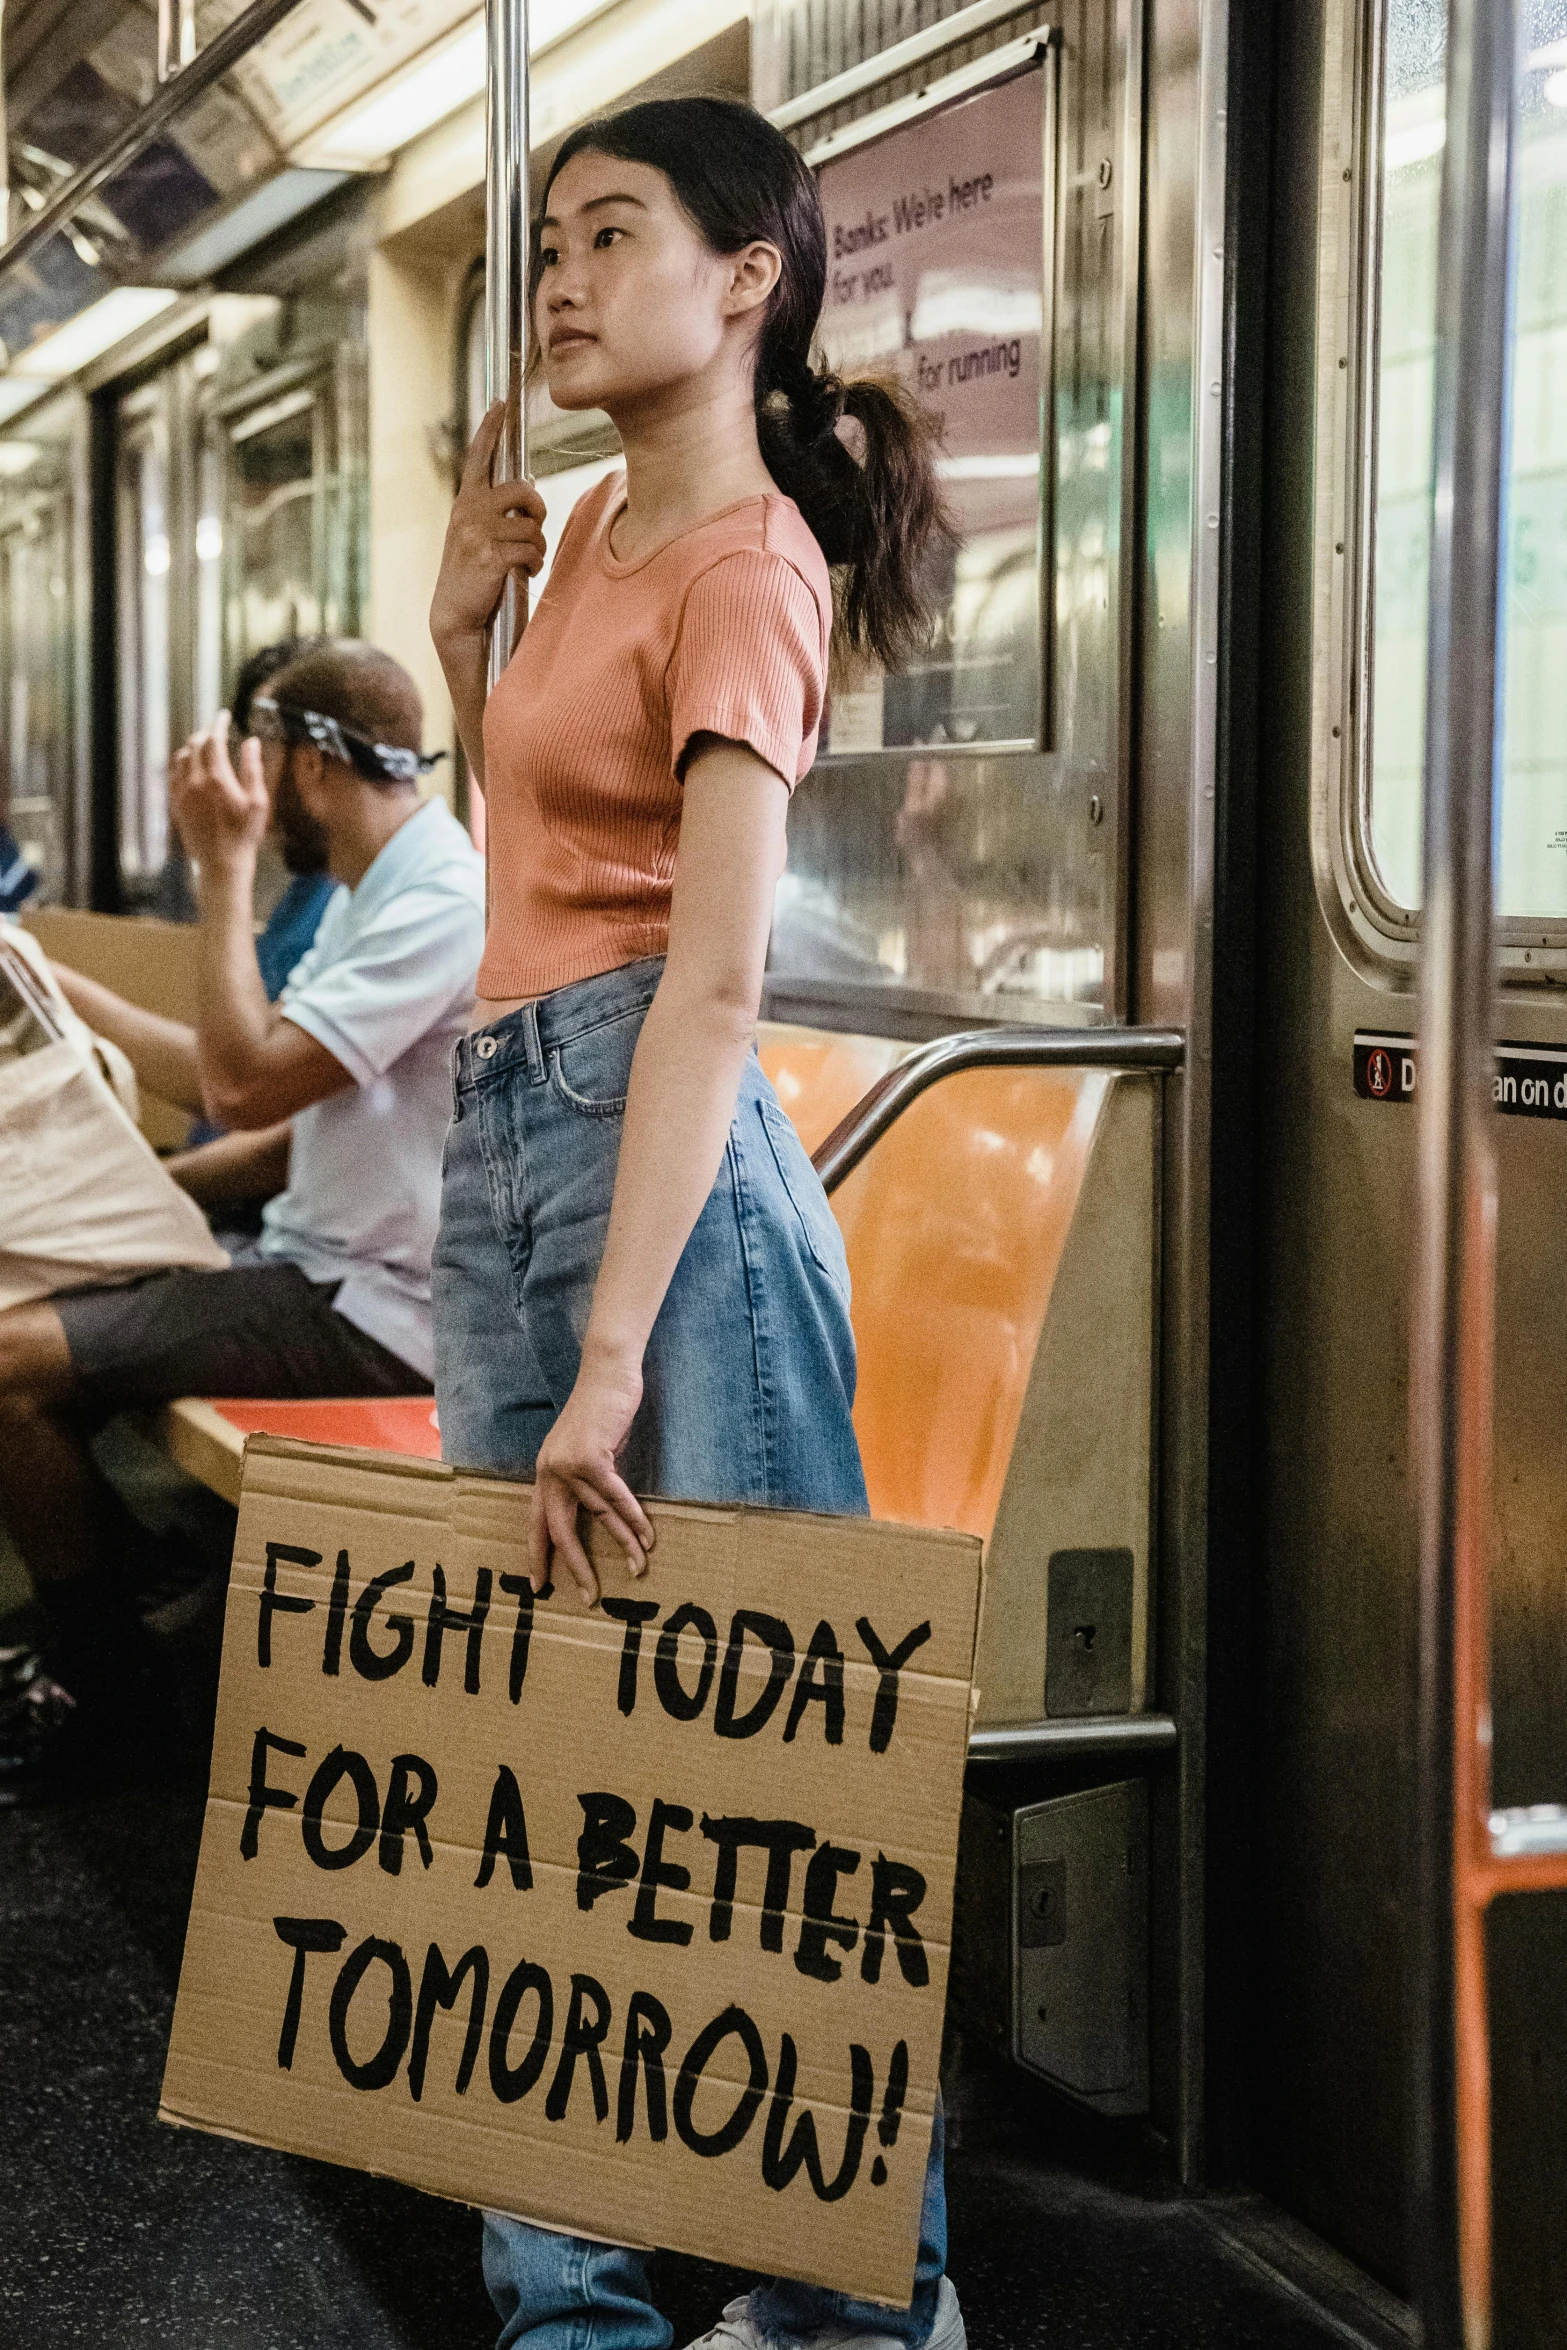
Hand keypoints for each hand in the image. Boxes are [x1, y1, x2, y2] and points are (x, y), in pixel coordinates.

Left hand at [170, 714, 268, 871]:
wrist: (221, 863)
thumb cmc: (244, 835)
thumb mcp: (258, 802)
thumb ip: (253, 768)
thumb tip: (251, 742)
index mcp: (217, 778)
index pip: (214, 739)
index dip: (218, 723)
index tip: (223, 715)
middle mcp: (195, 782)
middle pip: (195, 744)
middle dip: (205, 732)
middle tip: (216, 729)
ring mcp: (182, 793)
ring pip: (181, 757)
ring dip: (192, 746)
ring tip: (204, 745)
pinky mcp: (176, 804)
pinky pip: (174, 774)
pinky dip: (182, 762)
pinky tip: (190, 765)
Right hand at [430, 402, 546, 649]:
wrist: (457, 615)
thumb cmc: (475, 575)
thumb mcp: (477, 535)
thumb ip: (495, 512)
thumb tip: (528, 491)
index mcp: (466, 502)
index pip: (479, 457)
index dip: (491, 428)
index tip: (501, 402)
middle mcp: (468, 511)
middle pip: (522, 490)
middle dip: (537, 510)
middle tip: (532, 528)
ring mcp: (478, 533)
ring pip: (531, 526)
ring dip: (537, 546)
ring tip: (525, 560)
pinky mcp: (491, 556)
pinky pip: (531, 550)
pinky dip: (534, 564)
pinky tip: (524, 573)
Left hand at [531, 1346, 655, 1603]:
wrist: (607, 1371)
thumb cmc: (603, 1409)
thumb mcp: (590, 1449)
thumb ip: (588, 1480)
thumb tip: (602, 1512)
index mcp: (546, 1471)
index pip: (538, 1521)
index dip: (538, 1553)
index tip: (539, 1584)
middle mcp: (550, 1470)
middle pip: (559, 1529)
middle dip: (575, 1566)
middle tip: (588, 1596)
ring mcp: (568, 1463)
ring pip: (598, 1515)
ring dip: (622, 1543)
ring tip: (638, 1568)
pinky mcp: (591, 1457)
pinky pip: (616, 1497)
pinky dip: (634, 1518)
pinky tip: (647, 1537)